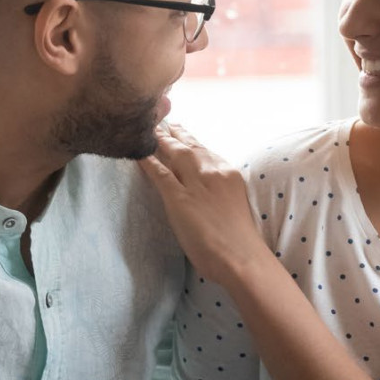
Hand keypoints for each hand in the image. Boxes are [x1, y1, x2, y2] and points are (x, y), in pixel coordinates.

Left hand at [138, 124, 267, 285]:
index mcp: (230, 174)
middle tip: (162, 123)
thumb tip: (207, 193)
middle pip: (190, 147)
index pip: (206, 151)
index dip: (192, 140)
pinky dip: (148, 162)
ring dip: (161, 141)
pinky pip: (160, 174)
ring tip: (149, 131)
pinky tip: (139, 154)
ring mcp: (196, 184)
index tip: (183, 133)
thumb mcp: (235, 204)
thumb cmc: (240, 240)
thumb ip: (221, 192)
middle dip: (175, 134)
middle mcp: (214, 172)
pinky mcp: (180, 198)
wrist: (240, 256)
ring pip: (175, 154)